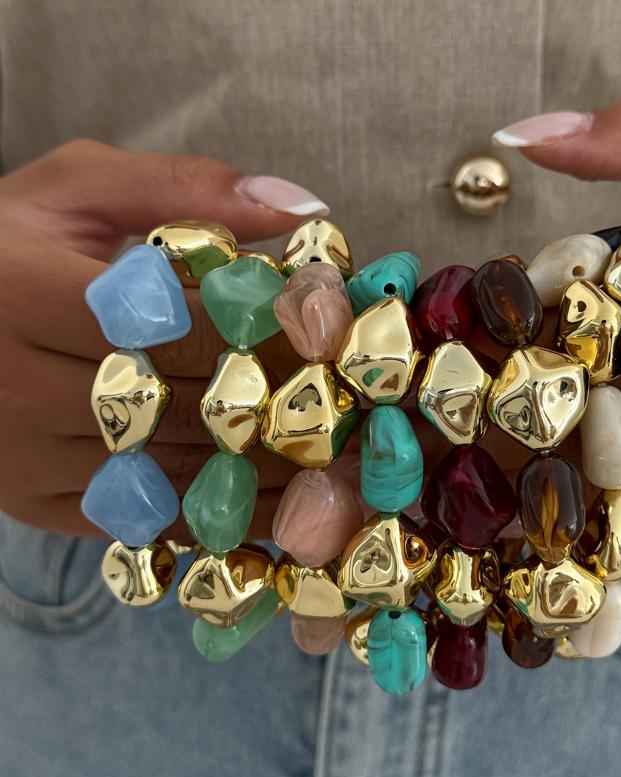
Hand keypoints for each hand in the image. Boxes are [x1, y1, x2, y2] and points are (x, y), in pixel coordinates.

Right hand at [0, 140, 324, 536]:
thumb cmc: (3, 243)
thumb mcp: (79, 187)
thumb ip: (186, 188)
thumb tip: (301, 207)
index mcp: (25, 292)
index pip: (181, 327)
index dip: (267, 337)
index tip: (336, 343)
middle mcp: (16, 385)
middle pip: (183, 407)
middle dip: (279, 409)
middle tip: (361, 415)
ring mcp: (22, 456)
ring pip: (170, 475)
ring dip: (265, 475)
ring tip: (344, 470)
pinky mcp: (33, 501)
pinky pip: (140, 521)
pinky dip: (216, 518)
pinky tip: (279, 510)